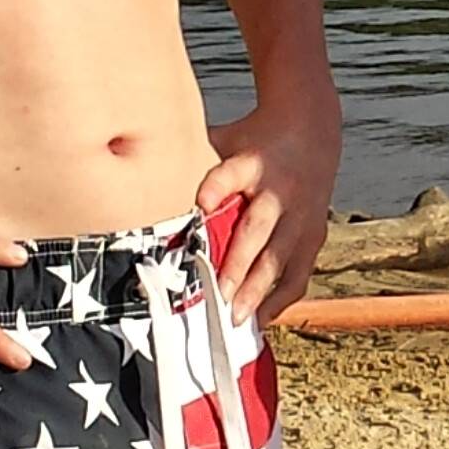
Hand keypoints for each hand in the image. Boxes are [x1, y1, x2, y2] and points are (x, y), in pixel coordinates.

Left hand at [198, 99, 340, 324]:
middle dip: (238, 263)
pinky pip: (298, 271)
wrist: (310, 130)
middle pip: (258, 229)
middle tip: (219, 294)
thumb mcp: (225, 140)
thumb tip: (136, 168)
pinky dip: (281, 298)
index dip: (216, 188)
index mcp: (251, 164)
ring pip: (280, 257)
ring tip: (238, 317)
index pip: (231, 174)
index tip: (201, 204)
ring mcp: (300, 216)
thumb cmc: (255, 141)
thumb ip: (192, 159)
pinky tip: (262, 318)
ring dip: (258, 289)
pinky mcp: (312, 235)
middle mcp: (278, 191)